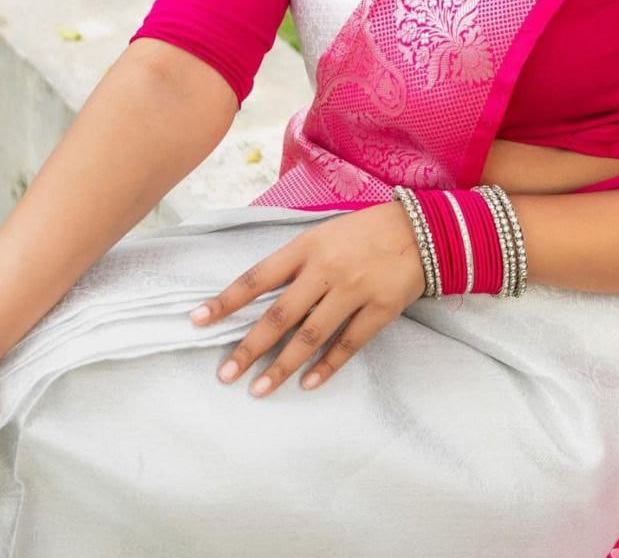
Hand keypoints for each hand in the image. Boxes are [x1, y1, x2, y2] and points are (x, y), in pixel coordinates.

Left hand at [188, 200, 426, 396]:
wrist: (421, 229)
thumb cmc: (363, 232)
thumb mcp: (322, 235)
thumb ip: (295, 263)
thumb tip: (259, 297)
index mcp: (306, 246)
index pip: (258, 277)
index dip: (227, 300)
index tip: (198, 320)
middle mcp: (326, 269)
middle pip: (280, 314)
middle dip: (249, 346)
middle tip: (225, 373)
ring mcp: (354, 290)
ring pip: (311, 335)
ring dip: (282, 365)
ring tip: (259, 389)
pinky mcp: (380, 309)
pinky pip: (349, 344)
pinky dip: (327, 366)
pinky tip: (308, 383)